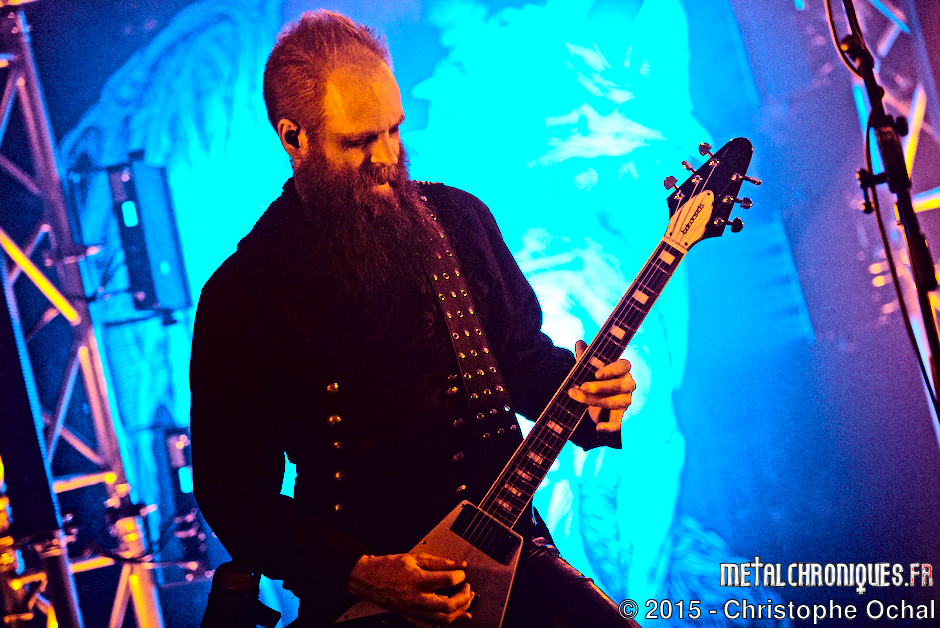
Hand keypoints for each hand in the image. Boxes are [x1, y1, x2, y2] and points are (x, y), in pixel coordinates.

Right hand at [346, 552, 473, 624]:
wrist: (368, 579)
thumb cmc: (388, 567)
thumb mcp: (414, 558)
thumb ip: (439, 561)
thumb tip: (459, 564)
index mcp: (417, 580)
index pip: (448, 580)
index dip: (460, 575)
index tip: (461, 572)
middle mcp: (417, 598)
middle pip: (448, 605)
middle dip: (464, 597)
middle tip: (467, 588)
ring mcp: (415, 609)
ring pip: (444, 619)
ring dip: (461, 611)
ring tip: (467, 600)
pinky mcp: (414, 615)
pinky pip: (436, 623)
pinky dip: (452, 620)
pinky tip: (461, 615)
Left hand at [566, 340, 635, 432]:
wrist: (594, 398)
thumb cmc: (593, 378)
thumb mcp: (588, 367)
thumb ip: (585, 356)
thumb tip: (579, 342)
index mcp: (622, 369)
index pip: (624, 366)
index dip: (611, 370)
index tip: (596, 374)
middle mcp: (628, 384)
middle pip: (618, 385)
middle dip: (599, 387)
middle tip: (581, 386)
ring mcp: (625, 401)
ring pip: (615, 402)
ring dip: (594, 401)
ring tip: (576, 397)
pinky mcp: (620, 416)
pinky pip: (617, 423)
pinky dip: (609, 427)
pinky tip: (598, 427)